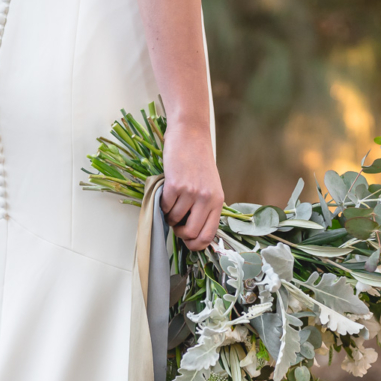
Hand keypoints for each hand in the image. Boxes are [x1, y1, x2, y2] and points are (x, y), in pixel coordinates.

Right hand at [161, 122, 223, 251]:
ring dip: (169, 215)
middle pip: (190, 233)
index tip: (188, 243)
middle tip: (177, 224)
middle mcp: (206, 199)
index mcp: (218, 201)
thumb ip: (205, 208)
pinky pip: (164, 206)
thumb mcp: (210, 187)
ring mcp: (191, 192)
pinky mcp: (175, 185)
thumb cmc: (199, 161)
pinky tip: (167, 191)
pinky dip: (162, 203)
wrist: (190, 136)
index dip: (195, 245)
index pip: (208, 235)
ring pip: (174, 220)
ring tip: (172, 201)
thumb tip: (193, 233)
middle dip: (179, 233)